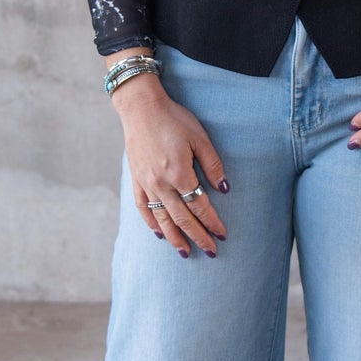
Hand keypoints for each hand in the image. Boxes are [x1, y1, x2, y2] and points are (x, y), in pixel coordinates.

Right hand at [109, 69, 227, 256]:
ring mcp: (146, 183)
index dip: (212, 222)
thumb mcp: (200, 138)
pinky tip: (159, 233)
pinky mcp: (136, 179)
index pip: (200, 207)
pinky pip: (143, 207)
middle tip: (211, 252)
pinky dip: (151, 222)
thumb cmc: (174, 119)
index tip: (223, 235)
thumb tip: (224, 190)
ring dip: (174, 238)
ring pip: (162, 219)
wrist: (141, 107)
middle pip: (182, 219)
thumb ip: (212, 165)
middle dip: (198, 237)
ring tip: (185, 253)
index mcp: (180, 174)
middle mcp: (161, 184)